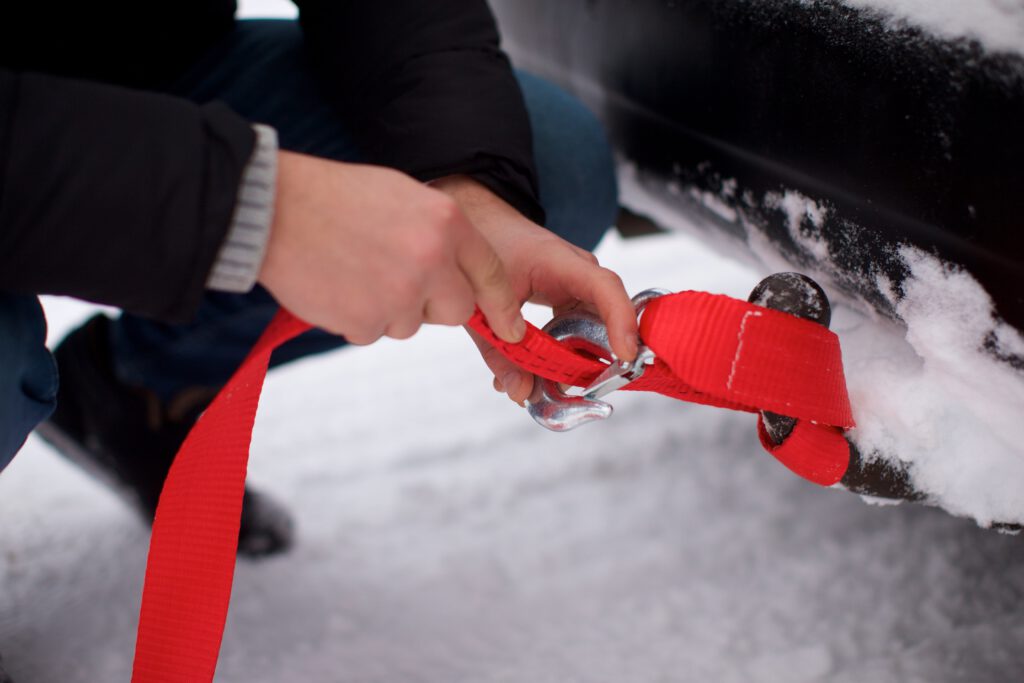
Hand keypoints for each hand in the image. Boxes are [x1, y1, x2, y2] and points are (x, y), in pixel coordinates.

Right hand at [258, 152, 525, 344]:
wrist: (272, 211)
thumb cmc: (336, 198)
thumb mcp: (403, 196)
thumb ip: (439, 236)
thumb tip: (460, 277)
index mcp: (446, 222)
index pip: (492, 273)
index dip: (502, 306)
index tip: (511, 329)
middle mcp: (431, 260)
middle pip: (457, 310)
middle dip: (435, 304)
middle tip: (400, 280)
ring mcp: (399, 295)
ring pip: (411, 323)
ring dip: (390, 308)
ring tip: (356, 269)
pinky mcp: (366, 323)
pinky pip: (374, 332)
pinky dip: (358, 317)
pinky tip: (337, 284)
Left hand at [431, 175, 636, 404]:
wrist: (480, 221)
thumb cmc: (484, 248)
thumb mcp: (482, 304)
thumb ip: (499, 353)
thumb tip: (521, 394)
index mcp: (560, 262)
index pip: (604, 288)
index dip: (620, 321)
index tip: (625, 354)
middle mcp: (579, 274)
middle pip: (606, 318)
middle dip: (598, 359)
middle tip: (576, 390)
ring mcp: (578, 288)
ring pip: (594, 330)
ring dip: (577, 362)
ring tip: (550, 387)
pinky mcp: (570, 301)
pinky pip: (579, 332)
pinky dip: (565, 356)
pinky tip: (541, 375)